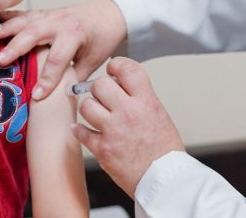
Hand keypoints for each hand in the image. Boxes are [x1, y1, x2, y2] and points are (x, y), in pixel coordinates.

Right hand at [0, 0, 126, 99]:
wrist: (109, 14)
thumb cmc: (102, 38)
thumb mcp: (93, 61)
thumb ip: (75, 78)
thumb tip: (59, 99)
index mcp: (75, 35)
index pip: (57, 59)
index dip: (46, 79)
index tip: (36, 96)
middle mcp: (60, 23)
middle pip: (35, 35)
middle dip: (16, 48)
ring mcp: (51, 15)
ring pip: (26, 21)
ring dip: (8, 28)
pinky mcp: (45, 13)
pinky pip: (25, 15)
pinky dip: (9, 18)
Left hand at [72, 57, 184, 198]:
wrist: (165, 180)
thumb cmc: (164, 151)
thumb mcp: (159, 113)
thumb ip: (140, 97)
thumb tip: (120, 85)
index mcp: (146, 101)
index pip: (127, 69)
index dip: (116, 65)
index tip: (113, 70)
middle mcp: (129, 112)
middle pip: (100, 84)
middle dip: (100, 89)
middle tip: (104, 96)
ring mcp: (113, 130)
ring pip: (86, 105)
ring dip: (90, 109)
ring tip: (97, 115)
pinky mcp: (102, 149)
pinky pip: (81, 132)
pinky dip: (80, 131)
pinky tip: (85, 130)